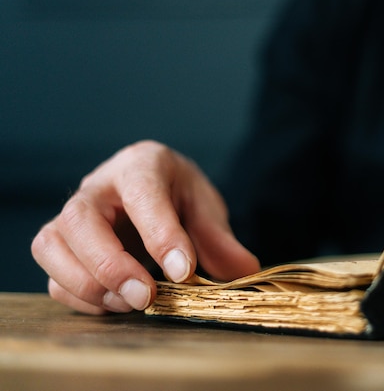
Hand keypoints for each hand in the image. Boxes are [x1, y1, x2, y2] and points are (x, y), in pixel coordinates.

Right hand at [31, 140, 259, 314]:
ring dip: (88, 283)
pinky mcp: (63, 247)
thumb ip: (220, 238)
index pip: (142, 194)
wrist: (155, 189)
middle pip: (79, 220)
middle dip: (111, 265)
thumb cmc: (179, 195)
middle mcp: (99, 187)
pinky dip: (80, 298)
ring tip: (131, 302)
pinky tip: (117, 304)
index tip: (183, 271)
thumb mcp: (206, 207)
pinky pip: (53, 275)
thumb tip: (244, 269)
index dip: (160, 234)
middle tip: (146, 296)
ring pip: (51, 245)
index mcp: (141, 166)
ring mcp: (73, 216)